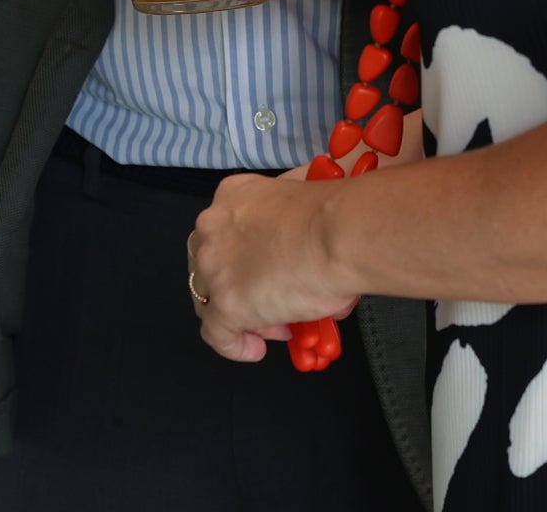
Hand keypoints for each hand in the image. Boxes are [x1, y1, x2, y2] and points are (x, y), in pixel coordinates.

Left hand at [188, 172, 354, 363]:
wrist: (336, 235)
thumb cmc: (331, 216)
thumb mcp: (302, 196)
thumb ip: (292, 217)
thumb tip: (305, 238)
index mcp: (232, 196)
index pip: (224, 232)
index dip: (245, 258)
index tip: (268, 272)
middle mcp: (213, 229)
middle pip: (213, 266)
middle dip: (241, 287)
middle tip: (271, 302)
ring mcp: (214, 268)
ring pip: (210, 299)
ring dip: (241, 315)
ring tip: (273, 328)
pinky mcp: (224, 304)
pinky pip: (217, 335)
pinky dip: (235, 346)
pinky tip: (256, 350)